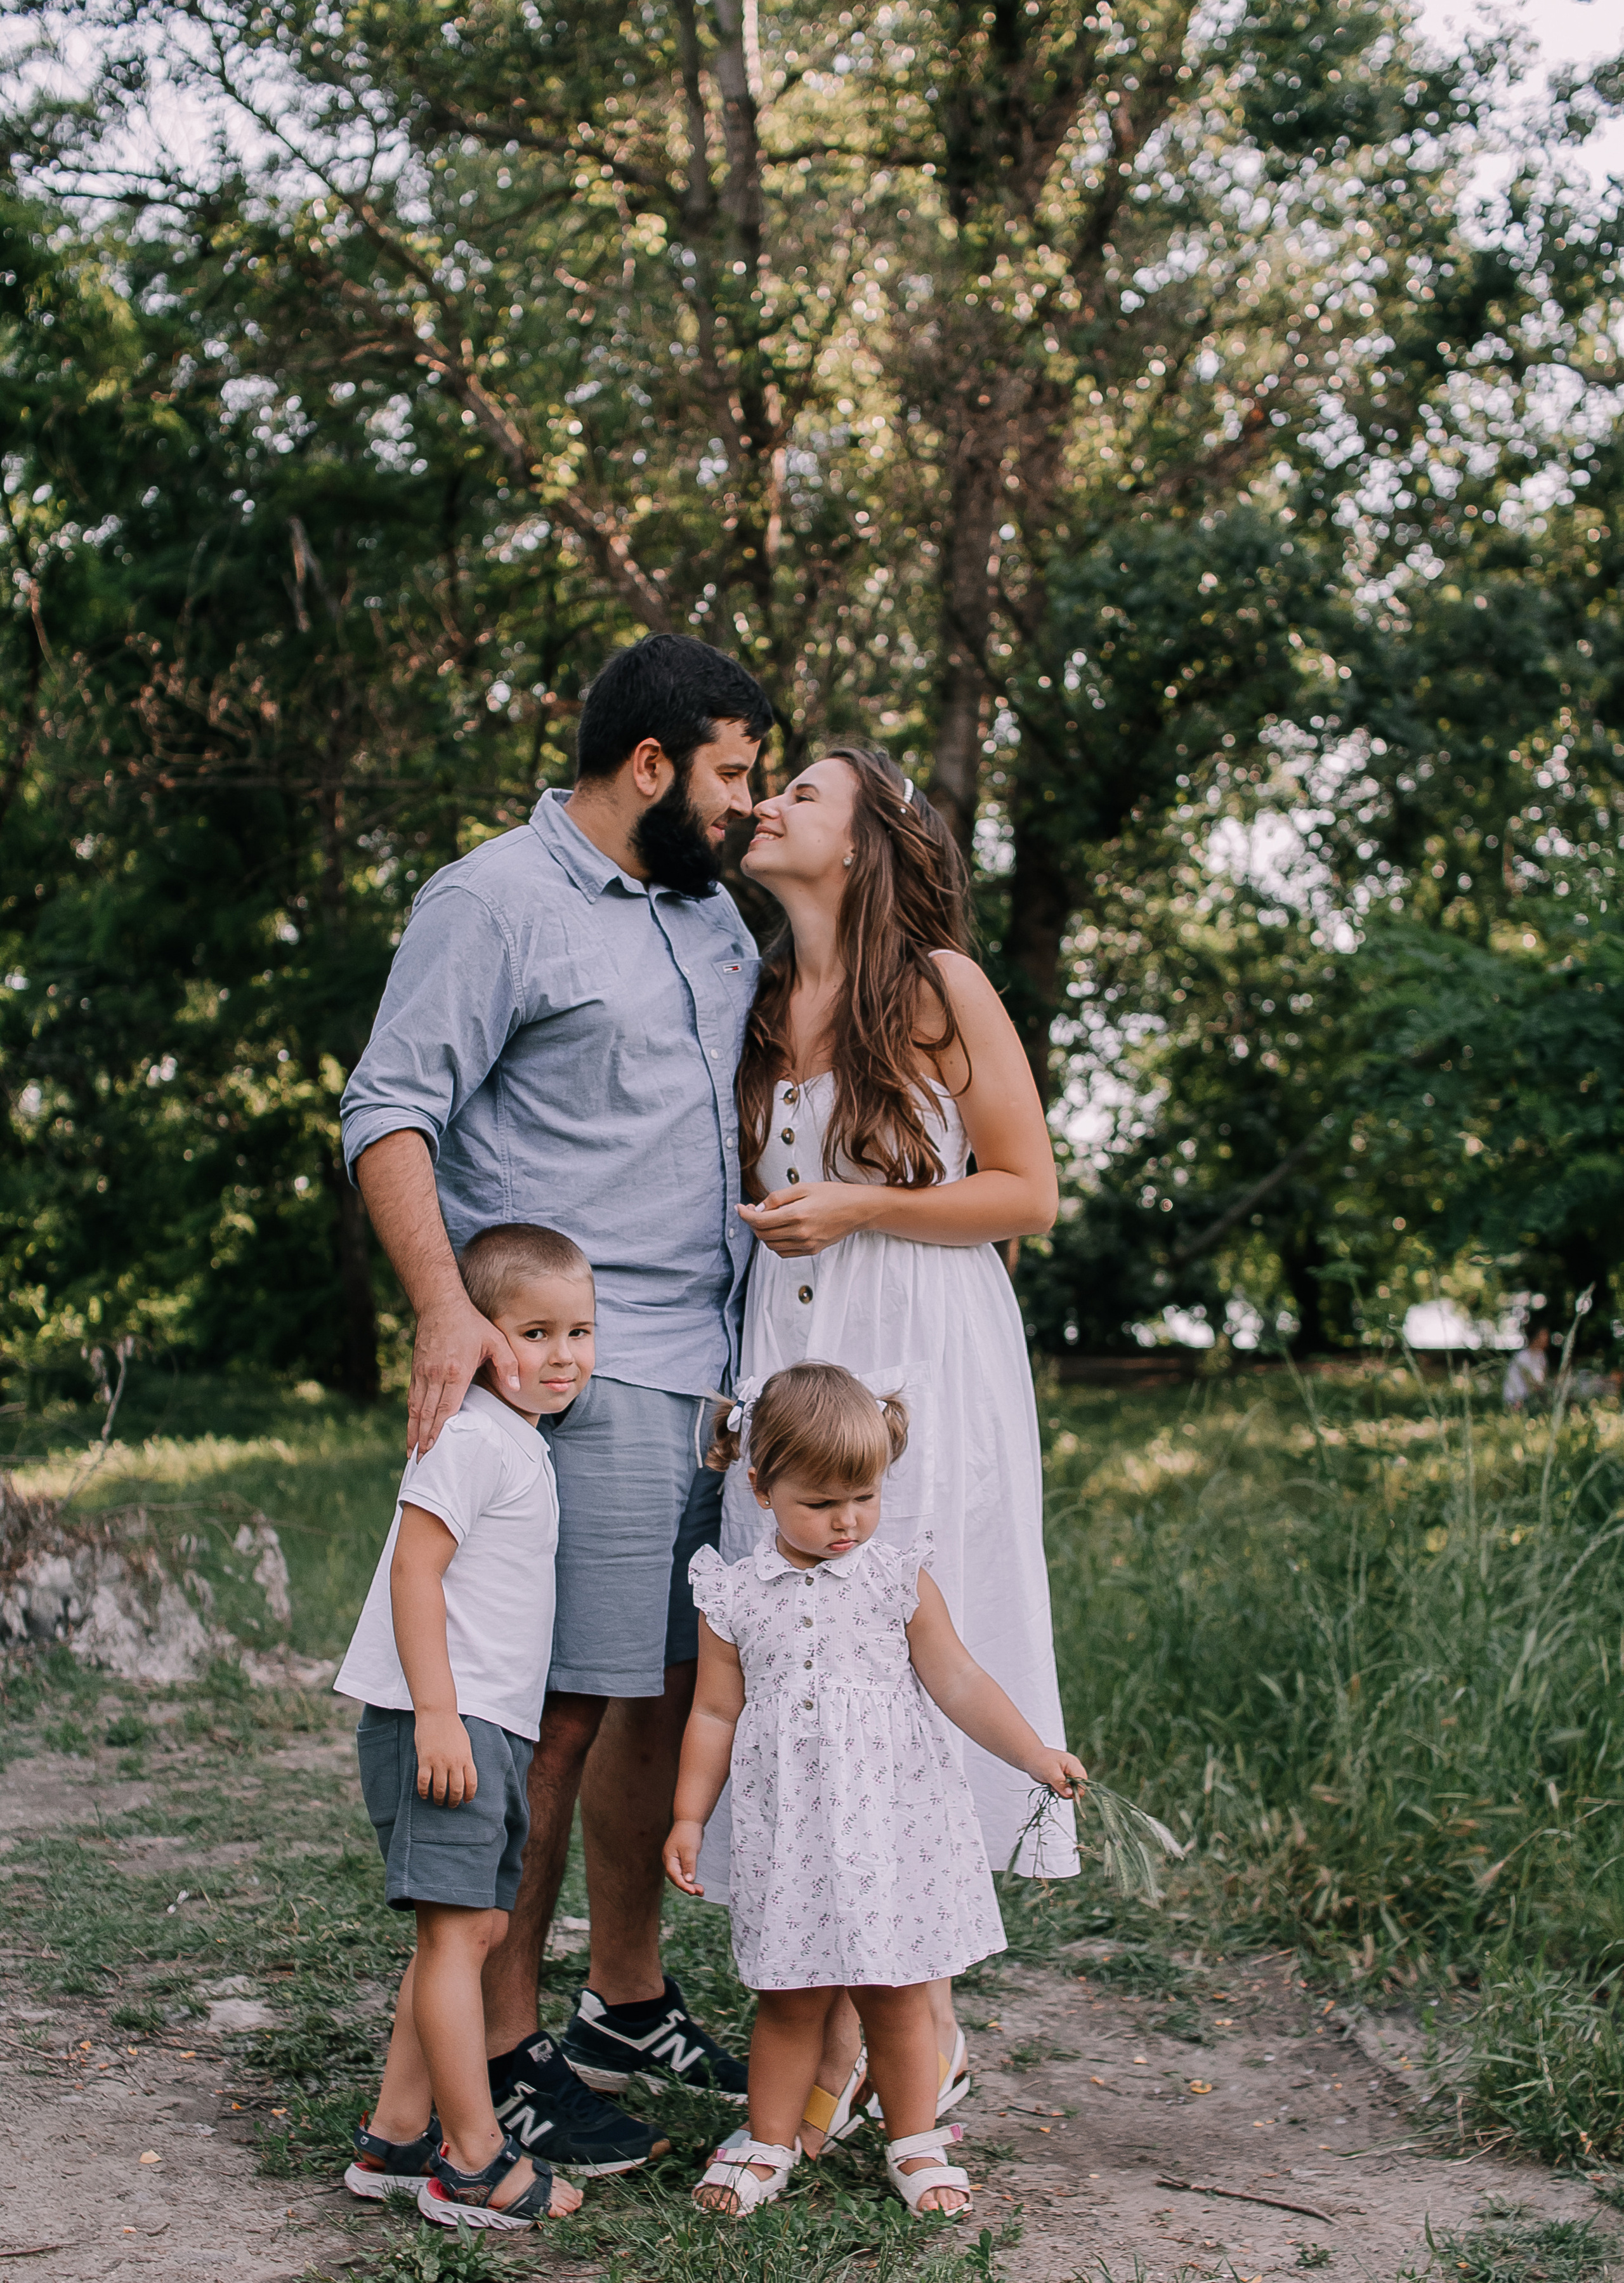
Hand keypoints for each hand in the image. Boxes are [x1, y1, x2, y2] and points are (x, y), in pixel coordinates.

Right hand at [408, 1294, 520, 1455]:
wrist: (440, 1304)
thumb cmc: (471, 1323)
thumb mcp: (496, 1340)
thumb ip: (508, 1365)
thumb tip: (517, 1387)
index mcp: (456, 1371)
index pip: (445, 1408)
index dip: (439, 1432)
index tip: (434, 1451)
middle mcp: (435, 1375)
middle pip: (426, 1414)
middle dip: (423, 1440)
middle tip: (421, 1463)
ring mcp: (423, 1373)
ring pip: (415, 1409)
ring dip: (413, 1432)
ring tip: (412, 1454)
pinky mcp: (416, 1370)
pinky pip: (412, 1398)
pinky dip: (410, 1417)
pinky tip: (411, 1429)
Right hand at [415, 1710, 477, 1804]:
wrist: (438, 1713)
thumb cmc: (452, 1727)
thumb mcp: (465, 1743)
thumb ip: (465, 1759)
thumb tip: (464, 1774)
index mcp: (466, 1758)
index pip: (471, 1783)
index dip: (469, 1795)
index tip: (466, 1801)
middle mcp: (454, 1762)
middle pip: (456, 1790)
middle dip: (453, 1801)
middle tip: (450, 1805)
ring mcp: (439, 1762)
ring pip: (440, 1789)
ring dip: (439, 1799)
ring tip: (438, 1801)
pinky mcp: (425, 1760)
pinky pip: (424, 1782)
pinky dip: (424, 1792)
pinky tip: (424, 1795)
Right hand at [662, 1818, 704, 1895]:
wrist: (689, 1820)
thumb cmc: (688, 1833)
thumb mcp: (689, 1849)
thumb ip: (689, 1865)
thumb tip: (689, 1880)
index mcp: (669, 1859)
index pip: (675, 1876)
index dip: (684, 1885)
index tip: (693, 1891)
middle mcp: (670, 1862)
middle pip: (677, 1879)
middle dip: (688, 1887)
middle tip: (700, 1892)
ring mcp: (674, 1861)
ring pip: (680, 1877)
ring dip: (690, 1885)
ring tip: (701, 1891)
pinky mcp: (680, 1860)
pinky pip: (684, 1873)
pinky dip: (690, 1879)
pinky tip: (697, 1884)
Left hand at [739, 1182, 881, 1258]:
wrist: (859, 1209)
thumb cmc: (833, 1194)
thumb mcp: (804, 1187)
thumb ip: (778, 1198)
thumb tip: (758, 1208)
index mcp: (797, 1215)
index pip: (760, 1221)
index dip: (745, 1214)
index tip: (740, 1207)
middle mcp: (800, 1233)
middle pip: (763, 1234)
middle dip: (752, 1222)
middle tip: (753, 1210)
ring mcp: (806, 1245)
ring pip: (771, 1245)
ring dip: (763, 1233)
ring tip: (766, 1219)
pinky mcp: (811, 1251)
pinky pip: (784, 1252)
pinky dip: (775, 1243)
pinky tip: (778, 1230)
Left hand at [1030, 1749, 1087, 1799]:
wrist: (1030, 1757)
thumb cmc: (1039, 1761)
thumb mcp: (1049, 1773)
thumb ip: (1060, 1783)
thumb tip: (1070, 1794)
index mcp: (1073, 1764)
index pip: (1082, 1781)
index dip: (1077, 1790)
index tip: (1065, 1795)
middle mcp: (1074, 1768)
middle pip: (1080, 1786)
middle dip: (1070, 1792)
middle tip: (1056, 1789)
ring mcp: (1069, 1773)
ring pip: (1073, 1789)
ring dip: (1063, 1792)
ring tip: (1052, 1786)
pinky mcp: (1064, 1778)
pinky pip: (1066, 1788)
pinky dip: (1060, 1790)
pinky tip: (1052, 1786)